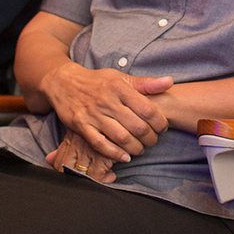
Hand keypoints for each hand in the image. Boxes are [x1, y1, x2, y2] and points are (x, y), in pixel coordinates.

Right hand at [38, 62, 171, 163]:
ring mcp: (93, 114)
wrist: (63, 82)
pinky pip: (100, 144)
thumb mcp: (120, 77)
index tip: (162, 127)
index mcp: (119, 88)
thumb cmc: (96, 81)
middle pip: (137, 126)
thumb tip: (169, 82)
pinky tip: (124, 156)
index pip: (147, 109)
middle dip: (150, 138)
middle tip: (153, 141)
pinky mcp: (82, 126)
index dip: (159, 122)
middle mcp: (107, 101)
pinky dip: (115, 153)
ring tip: (140, 149)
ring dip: (135, 148)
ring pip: (121, 137)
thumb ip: (145, 83)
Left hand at [46, 131, 116, 183]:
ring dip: (94, 180)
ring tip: (103, 176)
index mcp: (70, 140)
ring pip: (85, 176)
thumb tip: (48, 159)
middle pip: (70, 172)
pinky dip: (105, 178)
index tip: (76, 175)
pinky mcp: (104, 155)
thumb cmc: (96, 124)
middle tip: (90, 178)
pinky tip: (111, 174)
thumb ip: (63, 148)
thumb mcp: (78, 133)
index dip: (65, 173)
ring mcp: (90, 151)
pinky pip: (99, 175)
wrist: (117, 109)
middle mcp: (77, 146)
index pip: (59, 164)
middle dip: (79, 179)